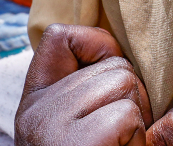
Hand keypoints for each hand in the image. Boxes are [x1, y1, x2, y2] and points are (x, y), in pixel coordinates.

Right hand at [16, 24, 152, 145]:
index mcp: (35, 102)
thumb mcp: (78, 121)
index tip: (111, 91)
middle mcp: (35, 110)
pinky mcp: (74, 142)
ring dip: (138, 117)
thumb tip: (117, 52)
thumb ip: (87, 87)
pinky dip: (137, 137)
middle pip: (113, 64)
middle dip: (131, 96)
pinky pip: (128, 114)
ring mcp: (50, 124)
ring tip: (119, 142)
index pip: (59, 37)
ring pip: (125, 82)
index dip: (99, 47)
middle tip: (121, 132)